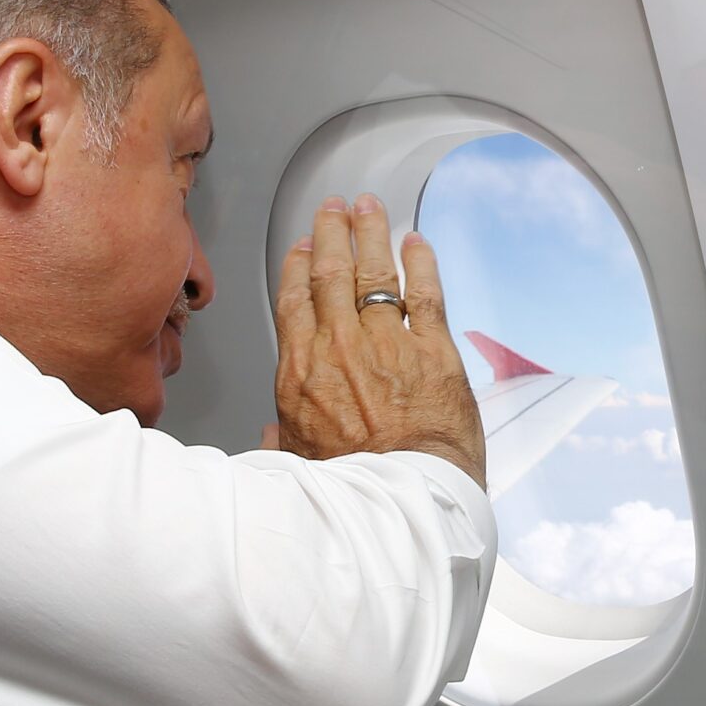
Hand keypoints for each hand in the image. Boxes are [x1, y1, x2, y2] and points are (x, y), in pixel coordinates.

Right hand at [272, 194, 486, 489]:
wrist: (403, 498)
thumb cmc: (353, 487)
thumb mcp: (298, 464)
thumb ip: (284, 439)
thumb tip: (272, 438)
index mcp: (302, 372)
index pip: (294, 301)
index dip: (299, 265)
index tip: (304, 245)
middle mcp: (340, 348)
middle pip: (331, 274)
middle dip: (333, 233)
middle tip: (335, 208)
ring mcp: (386, 343)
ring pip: (375, 272)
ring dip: (371, 233)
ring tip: (370, 207)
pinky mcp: (432, 349)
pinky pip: (425, 292)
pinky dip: (421, 262)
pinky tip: (417, 242)